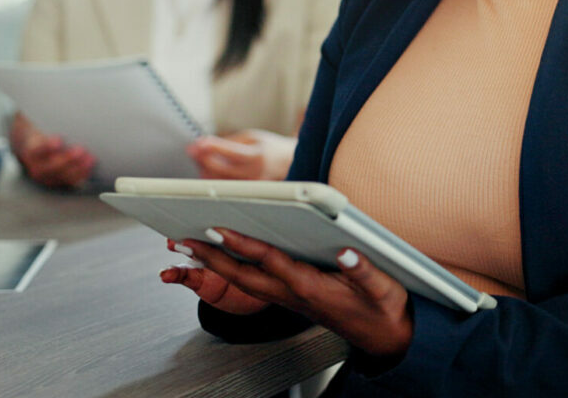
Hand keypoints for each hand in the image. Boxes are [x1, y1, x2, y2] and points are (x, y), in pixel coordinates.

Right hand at [10, 113, 95, 187]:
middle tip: (80, 150)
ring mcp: (45, 173)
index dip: (45, 146)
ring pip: (59, 176)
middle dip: (65, 160)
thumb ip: (48, 108)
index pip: (34, 149)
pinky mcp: (57, 177)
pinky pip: (68, 180)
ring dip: (75, 169)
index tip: (57, 140)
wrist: (31, 137)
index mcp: (28, 145)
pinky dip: (80, 174)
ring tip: (89, 158)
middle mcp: (34, 163)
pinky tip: (89, 165)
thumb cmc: (41, 122)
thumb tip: (60, 90)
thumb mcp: (38, 113)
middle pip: (47, 167)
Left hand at [161, 228, 412, 358]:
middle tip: (183, 239)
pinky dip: (232, 267)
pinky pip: (254, 282)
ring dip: (215, 263)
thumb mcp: (383, 290)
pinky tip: (224, 256)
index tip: (221, 227)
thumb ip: (364, 270)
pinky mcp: (293, 296)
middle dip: (211, 256)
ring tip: (190, 245)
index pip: (270, 261)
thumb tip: (347, 249)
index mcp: (311, 288)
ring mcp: (290, 297)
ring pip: (244, 280)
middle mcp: (294, 294)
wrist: (385, 339)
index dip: (244, 244)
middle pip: (243, 275)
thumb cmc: (383, 311)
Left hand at [186, 130, 296, 179]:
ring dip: (204, 169)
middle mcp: (253, 174)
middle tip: (194, 150)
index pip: (230, 152)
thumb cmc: (269, 148)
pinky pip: (222, 189)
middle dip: (202, 159)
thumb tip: (203, 144)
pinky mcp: (245, 196)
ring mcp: (249, 188)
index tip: (197, 144)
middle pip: (219, 170)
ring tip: (202, 158)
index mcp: (257, 156)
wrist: (288, 164)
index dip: (211, 147)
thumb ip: (227, 141)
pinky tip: (210, 171)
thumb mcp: (251, 137)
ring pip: (217, 182)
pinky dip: (212, 179)